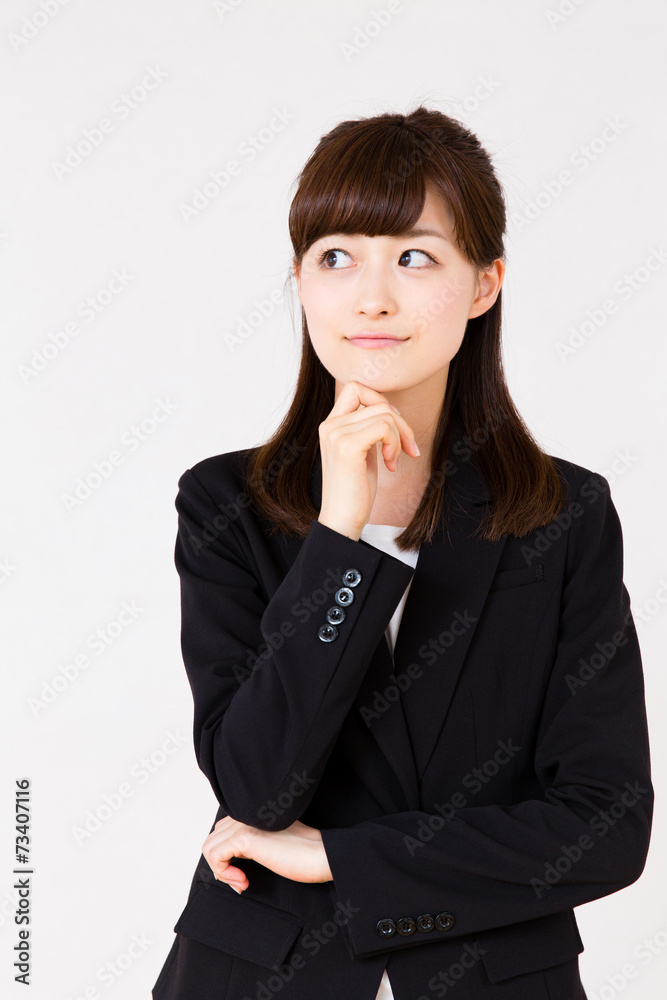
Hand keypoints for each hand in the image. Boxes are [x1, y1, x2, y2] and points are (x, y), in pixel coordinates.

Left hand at [202, 816, 332, 891]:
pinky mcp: (247, 839)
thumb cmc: (302, 854)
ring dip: (221, 871)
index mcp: (251, 812)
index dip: (227, 857)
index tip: (242, 875)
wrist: (322, 855)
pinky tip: (243, 881)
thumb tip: (228, 860)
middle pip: (212, 839)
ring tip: (242, 881)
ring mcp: (245, 824)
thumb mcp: (271, 842)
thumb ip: (252, 842)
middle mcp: (245, 814)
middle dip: (222, 865)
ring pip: (209, 847)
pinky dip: (224, 873)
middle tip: (242, 880)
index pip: (221, 832)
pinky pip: (215, 856)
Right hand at [317, 380, 419, 539]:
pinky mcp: (347, 446)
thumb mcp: (362, 452)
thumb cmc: (355, 490)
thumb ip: (368, 429)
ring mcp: (336, 434)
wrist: (342, 519)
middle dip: (401, 423)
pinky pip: (384, 427)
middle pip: (378, 402)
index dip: (380, 401)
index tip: (393, 428)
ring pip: (384, 414)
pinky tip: (390, 464)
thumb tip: (390, 410)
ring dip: (399, 437)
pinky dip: (395, 444)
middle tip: (407, 449)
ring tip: (393, 460)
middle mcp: (330, 425)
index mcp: (331, 425)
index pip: (356, 388)